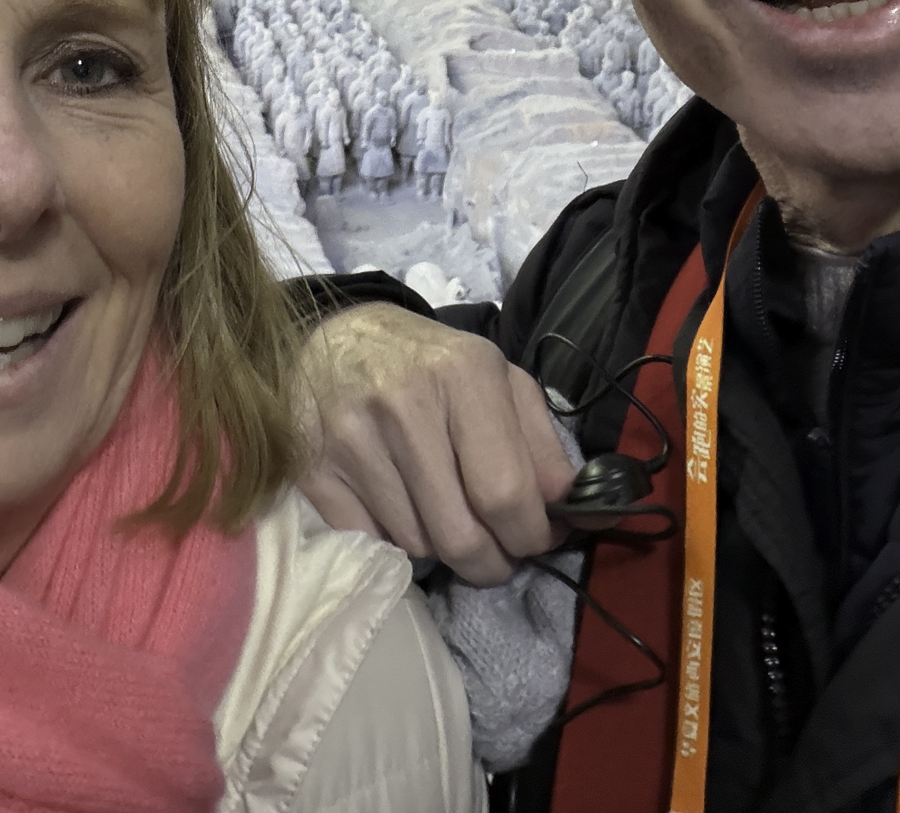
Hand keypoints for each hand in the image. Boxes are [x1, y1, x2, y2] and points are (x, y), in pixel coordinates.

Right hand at [297, 303, 577, 585]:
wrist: (334, 338)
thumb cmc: (431, 365)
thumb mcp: (500, 382)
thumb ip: (544, 448)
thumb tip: (585, 514)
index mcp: (464, 375)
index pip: (507, 494)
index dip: (531, 535)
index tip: (537, 537)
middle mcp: (405, 405)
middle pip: (462, 537)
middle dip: (492, 562)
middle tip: (496, 550)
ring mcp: (352, 441)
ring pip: (419, 548)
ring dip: (442, 549)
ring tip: (443, 514)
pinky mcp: (314, 470)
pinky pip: (372, 544)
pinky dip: (395, 543)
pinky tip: (400, 510)